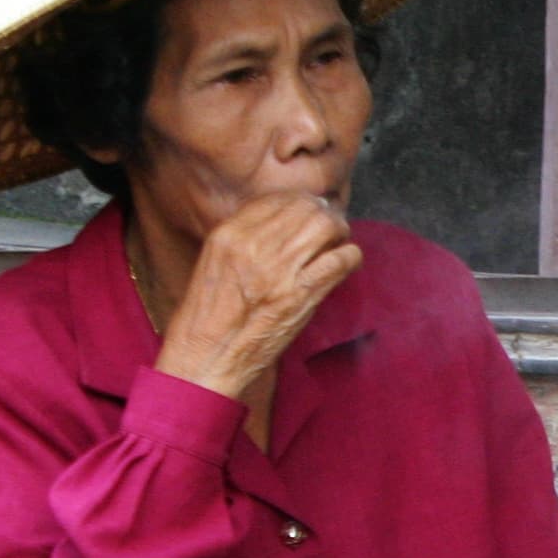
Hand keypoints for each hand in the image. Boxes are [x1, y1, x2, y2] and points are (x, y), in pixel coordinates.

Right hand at [152, 193, 360, 402]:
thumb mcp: (214, 263)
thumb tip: (283, 222)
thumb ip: (244, 240)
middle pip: (305, 208)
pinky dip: (350, 257)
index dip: (299, 201)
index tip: (309, 209)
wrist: (206, 358)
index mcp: (228, 235)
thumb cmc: (208, 317)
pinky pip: (339, 261)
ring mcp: (279, 271)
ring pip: (326, 227)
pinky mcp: (301, 296)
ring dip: (340, 231)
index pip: (275, 199)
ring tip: (340, 241)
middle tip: (331, 225)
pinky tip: (348, 262)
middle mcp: (253, 246)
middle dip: (324, 213)